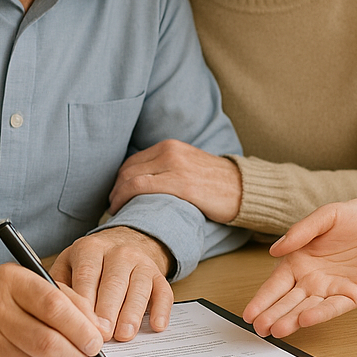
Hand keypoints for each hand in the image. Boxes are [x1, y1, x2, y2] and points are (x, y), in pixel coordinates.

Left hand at [51, 226, 173, 341]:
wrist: (127, 242)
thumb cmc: (92, 262)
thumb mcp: (69, 263)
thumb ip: (59, 283)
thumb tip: (48, 310)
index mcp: (91, 249)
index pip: (87, 273)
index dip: (85, 300)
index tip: (80, 324)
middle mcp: (119, 252)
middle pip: (114, 282)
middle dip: (108, 309)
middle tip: (102, 335)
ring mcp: (141, 263)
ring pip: (139, 287)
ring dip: (132, 312)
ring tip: (125, 334)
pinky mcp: (158, 275)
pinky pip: (164, 291)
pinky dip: (162, 309)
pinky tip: (157, 325)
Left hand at [108, 139, 242, 222]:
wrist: (243, 188)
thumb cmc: (216, 182)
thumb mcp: (188, 164)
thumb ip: (167, 166)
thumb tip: (143, 182)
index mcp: (170, 146)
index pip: (132, 161)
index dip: (119, 180)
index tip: (116, 195)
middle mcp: (170, 151)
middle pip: (127, 169)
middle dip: (115, 189)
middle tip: (113, 205)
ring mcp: (175, 166)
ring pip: (129, 178)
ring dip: (116, 196)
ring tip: (116, 210)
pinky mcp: (181, 184)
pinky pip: (140, 187)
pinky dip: (125, 198)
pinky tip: (123, 210)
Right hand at [243, 199, 356, 337]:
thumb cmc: (355, 218)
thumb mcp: (326, 216)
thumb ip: (301, 231)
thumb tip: (275, 249)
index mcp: (299, 261)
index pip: (275, 284)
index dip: (262, 299)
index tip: (249, 313)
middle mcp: (311, 279)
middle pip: (287, 301)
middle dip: (271, 315)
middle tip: (258, 328)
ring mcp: (330, 289)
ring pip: (306, 308)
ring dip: (291, 320)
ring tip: (277, 330)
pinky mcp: (352, 295)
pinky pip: (334, 307)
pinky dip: (320, 314)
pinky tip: (305, 320)